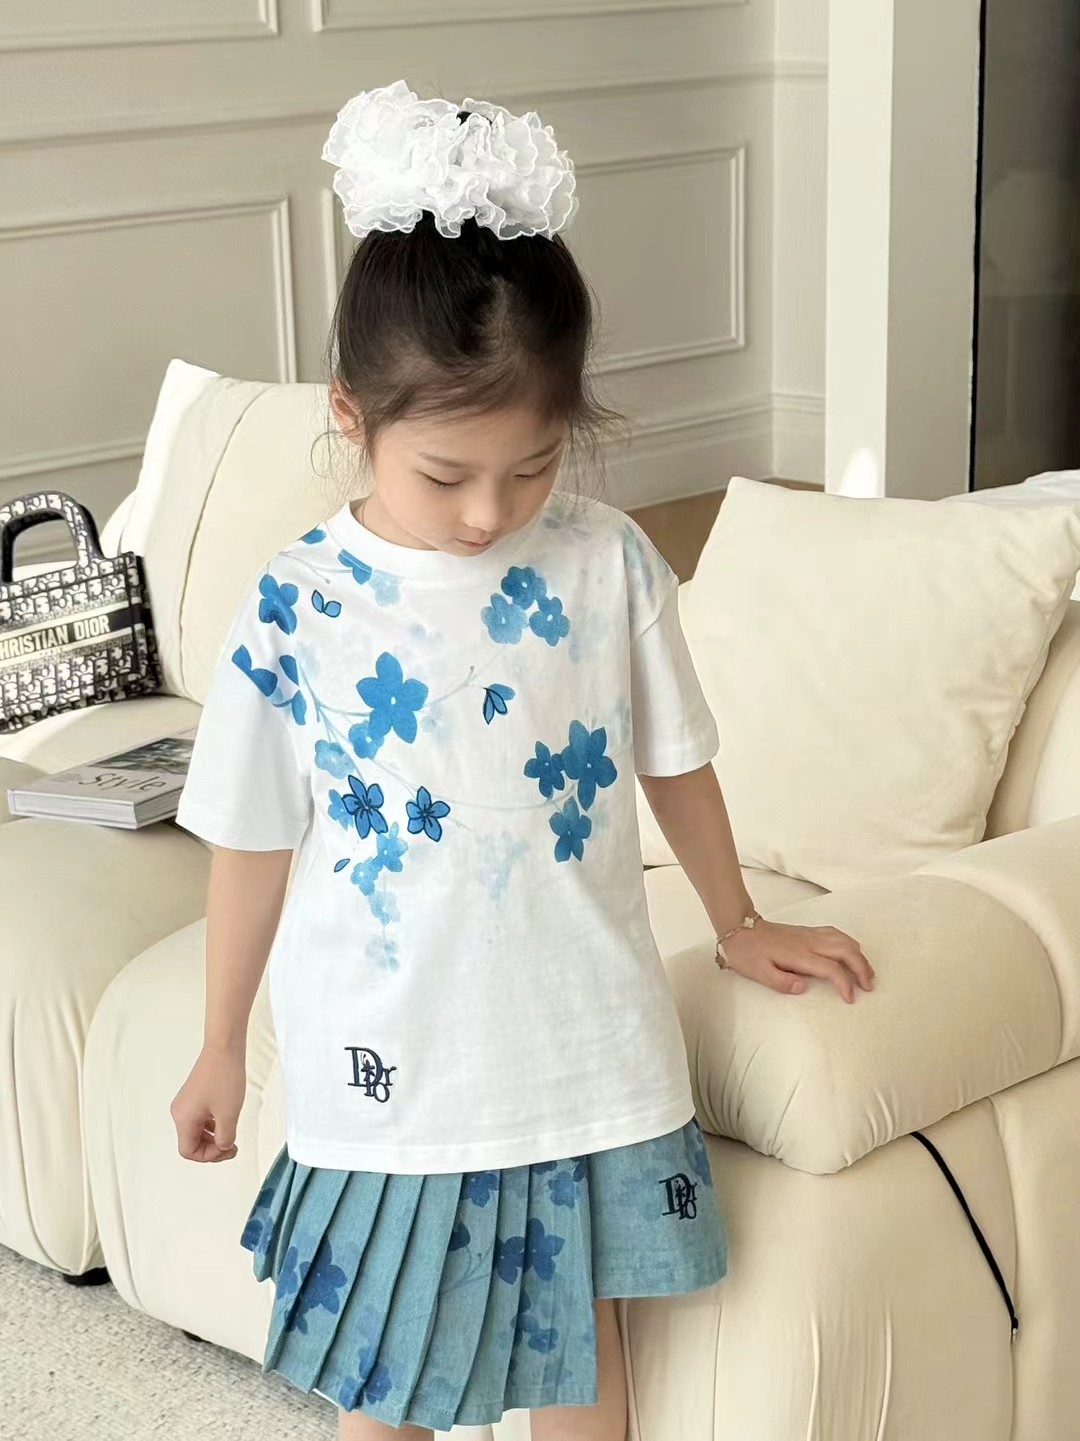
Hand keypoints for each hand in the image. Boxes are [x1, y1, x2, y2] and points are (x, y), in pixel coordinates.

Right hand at [170, 1044, 246, 1161]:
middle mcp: (180, 1111)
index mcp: (183, 1118)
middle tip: (231, 1145)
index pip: (189, 1151)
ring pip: (197, 1130)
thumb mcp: (229, 1114)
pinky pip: (200, 1118)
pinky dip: (213, 1123)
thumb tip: (222, 1146)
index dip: (209, 1156)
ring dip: (213, 1136)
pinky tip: (226, 1119)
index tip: (227, 1149)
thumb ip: (225, 1137)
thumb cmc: (224, 1076)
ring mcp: (186, 1102)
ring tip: (231, 1132)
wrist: (224, 1048)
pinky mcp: (194, 1095)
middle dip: (212, 1147)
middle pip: (191, 1142)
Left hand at [719, 919, 874, 1002]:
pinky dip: (850, 943)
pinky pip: (836, 933)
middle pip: (846, 951)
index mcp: (799, 955)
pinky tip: (852, 952)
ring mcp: (810, 934)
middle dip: (862, 969)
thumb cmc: (748, 953)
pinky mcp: (808, 931)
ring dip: (860, 956)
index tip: (850, 999)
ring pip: (844, 940)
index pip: (832, 969)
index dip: (845, 984)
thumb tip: (803, 988)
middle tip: (869, 987)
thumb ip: (781, 982)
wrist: (740, 928)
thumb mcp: (759, 973)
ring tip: (867, 973)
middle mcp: (809, 942)